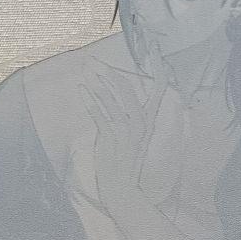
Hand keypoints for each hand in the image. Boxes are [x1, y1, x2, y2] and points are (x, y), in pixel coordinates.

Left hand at [80, 38, 168, 210]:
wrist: (122, 191)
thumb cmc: (123, 163)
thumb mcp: (128, 137)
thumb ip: (125, 117)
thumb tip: (114, 98)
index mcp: (148, 123)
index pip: (158, 91)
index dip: (158, 69)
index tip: (155, 49)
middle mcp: (141, 126)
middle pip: (128, 91)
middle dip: (111, 73)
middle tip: (94, 61)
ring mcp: (127, 133)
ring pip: (112, 102)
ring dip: (98, 86)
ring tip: (86, 72)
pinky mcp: (113, 141)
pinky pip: (100, 117)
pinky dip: (90, 103)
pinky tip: (82, 91)